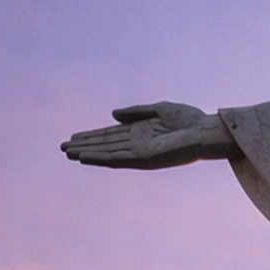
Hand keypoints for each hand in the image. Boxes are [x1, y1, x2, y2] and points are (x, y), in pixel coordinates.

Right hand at [61, 101, 237, 168]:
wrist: (206, 131)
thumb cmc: (190, 119)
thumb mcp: (158, 109)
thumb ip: (135, 112)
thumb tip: (112, 115)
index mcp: (140, 132)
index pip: (110, 135)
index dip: (92, 136)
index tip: (74, 137)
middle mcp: (138, 144)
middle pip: (105, 145)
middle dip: (85, 146)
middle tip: (63, 148)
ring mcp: (140, 153)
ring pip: (107, 154)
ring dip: (87, 153)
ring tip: (68, 153)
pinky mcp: (144, 159)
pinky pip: (118, 160)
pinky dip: (100, 159)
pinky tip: (85, 158)